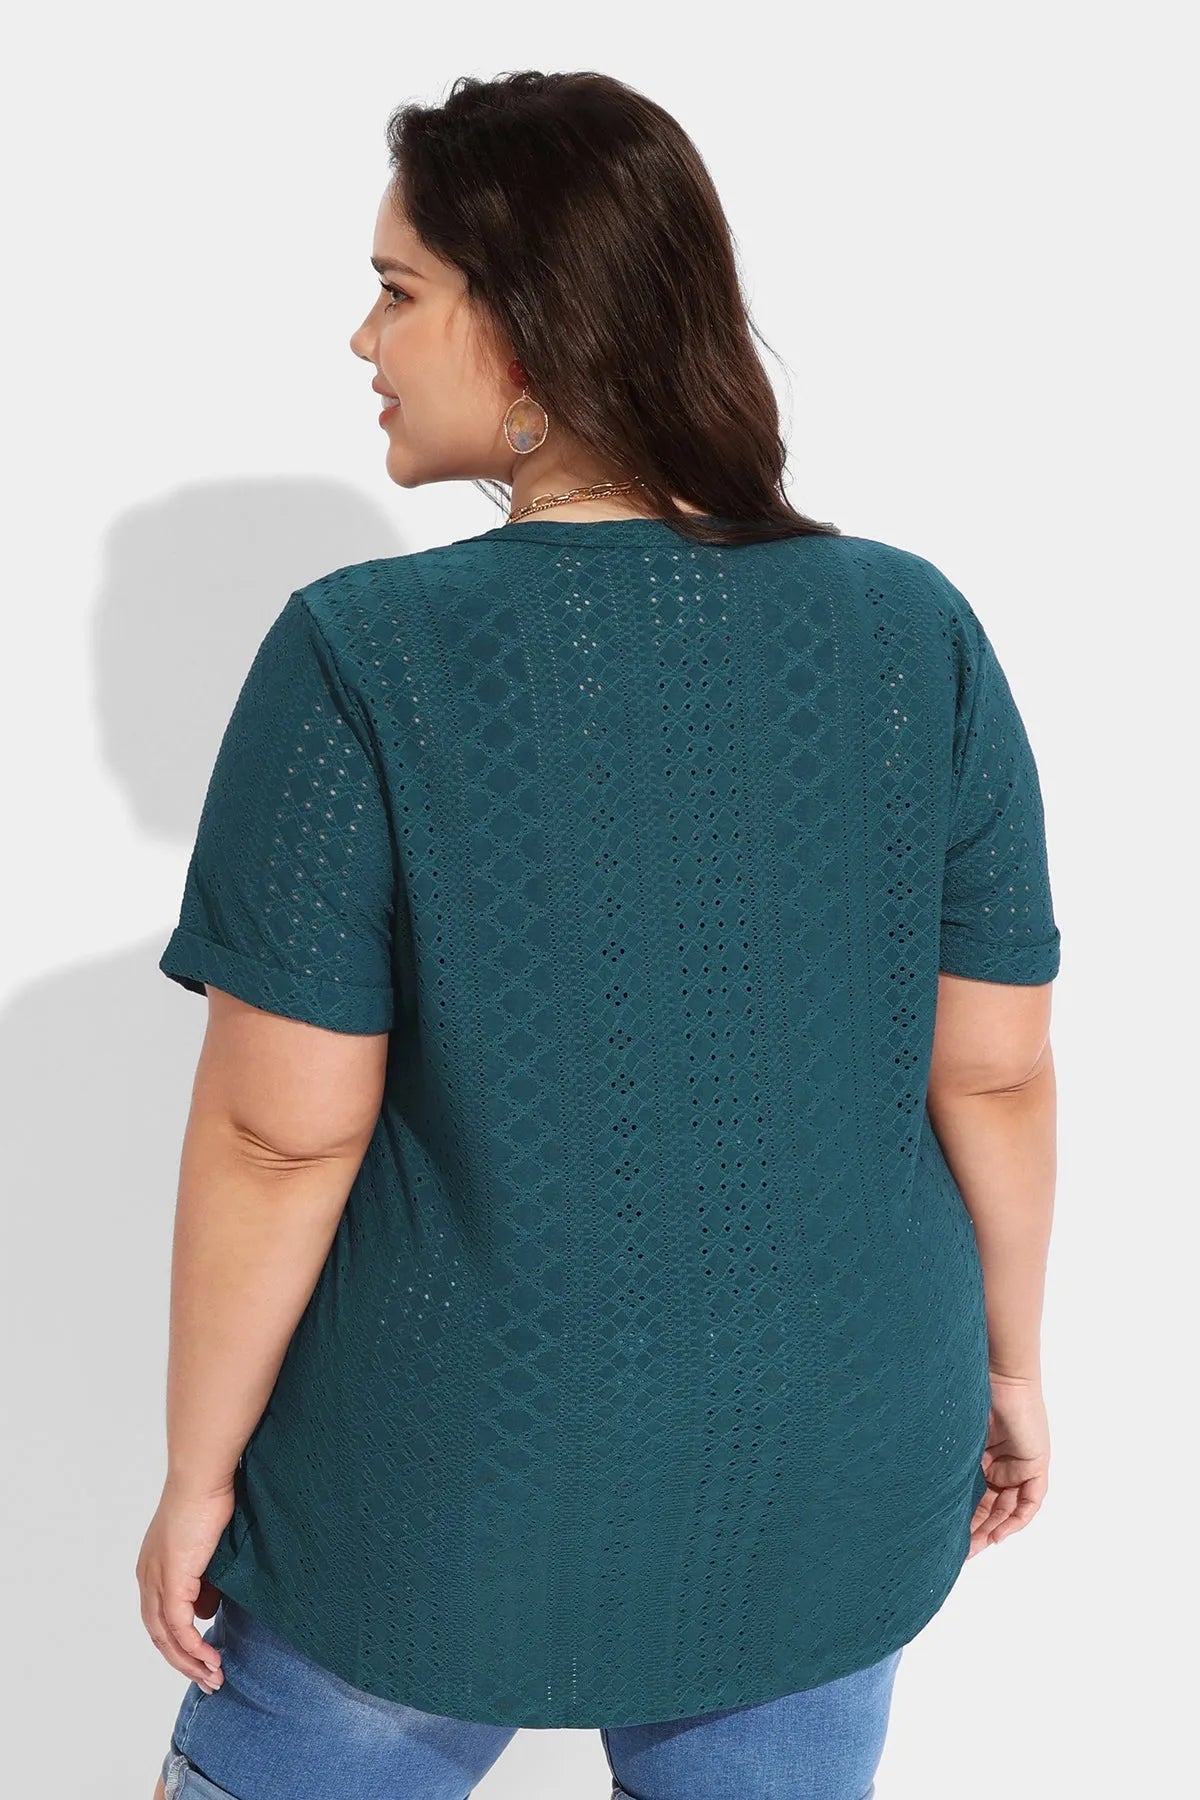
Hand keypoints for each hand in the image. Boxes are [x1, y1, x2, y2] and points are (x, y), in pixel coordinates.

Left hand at [136, 1476, 233, 1688]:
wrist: (202, 1478)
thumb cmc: (208, 1500)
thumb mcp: (206, 1548)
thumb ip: (204, 1580)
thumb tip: (207, 1609)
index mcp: (153, 1568)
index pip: (160, 1618)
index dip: (179, 1643)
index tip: (204, 1659)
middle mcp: (148, 1578)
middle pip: (159, 1635)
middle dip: (185, 1662)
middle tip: (210, 1679)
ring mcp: (156, 1580)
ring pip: (166, 1637)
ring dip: (190, 1662)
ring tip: (215, 1676)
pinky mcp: (171, 1581)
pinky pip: (179, 1627)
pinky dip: (194, 1647)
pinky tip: (210, 1658)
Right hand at [967, 1371, 1049, 1557]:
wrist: (998, 1373)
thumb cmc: (970, 1394)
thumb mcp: (959, 1437)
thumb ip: (951, 1462)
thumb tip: (924, 1488)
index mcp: (984, 1455)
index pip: (976, 1494)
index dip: (965, 1518)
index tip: (950, 1536)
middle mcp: (1003, 1461)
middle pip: (992, 1505)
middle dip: (977, 1530)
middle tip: (960, 1550)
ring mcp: (1020, 1463)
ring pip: (1008, 1507)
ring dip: (994, 1529)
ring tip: (972, 1546)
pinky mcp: (1035, 1463)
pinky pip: (1030, 1500)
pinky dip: (1016, 1519)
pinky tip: (999, 1533)